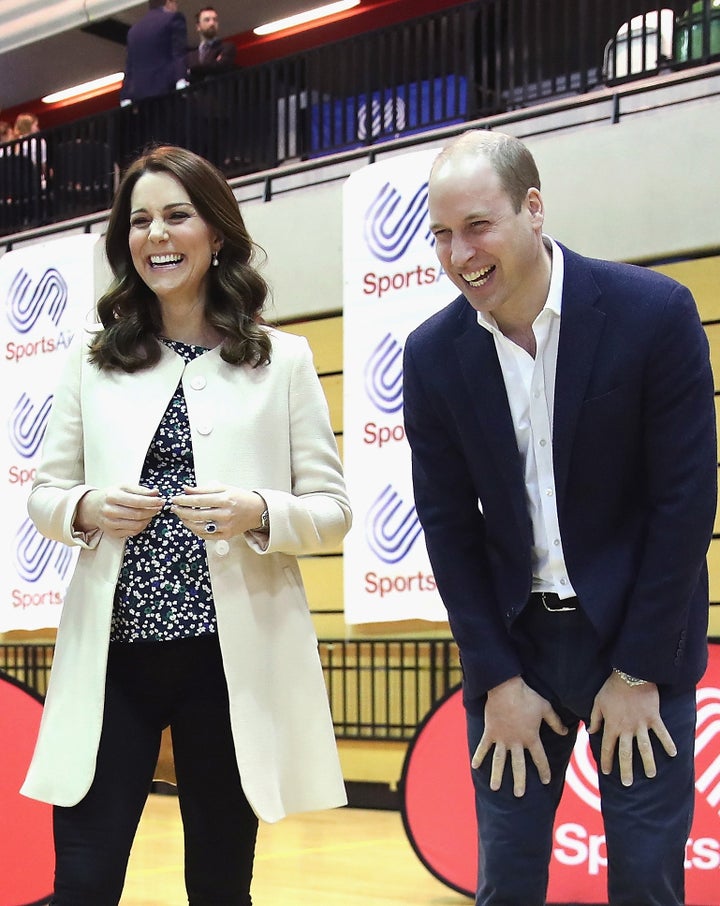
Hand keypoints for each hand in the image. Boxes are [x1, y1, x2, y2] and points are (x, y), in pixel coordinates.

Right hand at [76, 485, 162, 538]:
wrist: (92, 507)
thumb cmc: (110, 495)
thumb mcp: (123, 487)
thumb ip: (140, 490)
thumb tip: (155, 492)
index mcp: (112, 497)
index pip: (137, 501)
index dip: (152, 502)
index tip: (161, 501)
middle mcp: (110, 511)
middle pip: (137, 514)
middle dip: (152, 511)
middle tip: (158, 507)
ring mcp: (110, 523)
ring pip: (136, 525)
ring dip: (148, 519)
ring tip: (152, 513)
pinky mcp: (112, 533)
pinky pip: (132, 532)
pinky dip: (142, 526)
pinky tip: (143, 520)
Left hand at [171, 484, 264, 538]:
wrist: (257, 511)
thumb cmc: (240, 497)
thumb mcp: (224, 488)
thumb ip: (204, 489)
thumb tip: (186, 489)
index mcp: (225, 499)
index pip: (199, 501)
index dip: (184, 500)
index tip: (175, 499)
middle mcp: (225, 514)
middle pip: (197, 515)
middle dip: (182, 511)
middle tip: (173, 507)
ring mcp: (226, 526)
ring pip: (199, 527)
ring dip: (186, 522)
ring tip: (180, 516)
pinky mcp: (226, 535)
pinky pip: (206, 535)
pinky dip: (195, 530)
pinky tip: (191, 524)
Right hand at [472, 675, 567, 796]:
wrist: (506, 687)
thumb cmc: (527, 696)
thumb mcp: (545, 708)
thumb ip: (555, 722)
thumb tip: (565, 732)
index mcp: (531, 738)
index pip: (539, 758)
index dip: (544, 770)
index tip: (546, 781)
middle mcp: (516, 742)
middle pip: (518, 765)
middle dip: (519, 781)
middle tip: (519, 795)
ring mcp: (501, 738)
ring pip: (499, 760)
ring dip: (497, 774)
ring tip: (495, 788)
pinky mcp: (490, 732)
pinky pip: (483, 746)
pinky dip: (479, 756)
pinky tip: (474, 766)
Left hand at [588, 672, 676, 786]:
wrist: (630, 674)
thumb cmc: (612, 687)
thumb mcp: (598, 702)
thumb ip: (595, 719)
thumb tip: (591, 732)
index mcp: (612, 725)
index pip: (607, 747)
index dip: (606, 760)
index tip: (606, 771)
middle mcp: (627, 728)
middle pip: (626, 753)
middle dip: (626, 769)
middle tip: (627, 783)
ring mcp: (641, 724)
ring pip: (645, 748)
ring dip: (648, 762)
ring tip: (650, 775)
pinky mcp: (654, 718)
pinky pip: (662, 733)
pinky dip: (667, 743)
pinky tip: (673, 754)